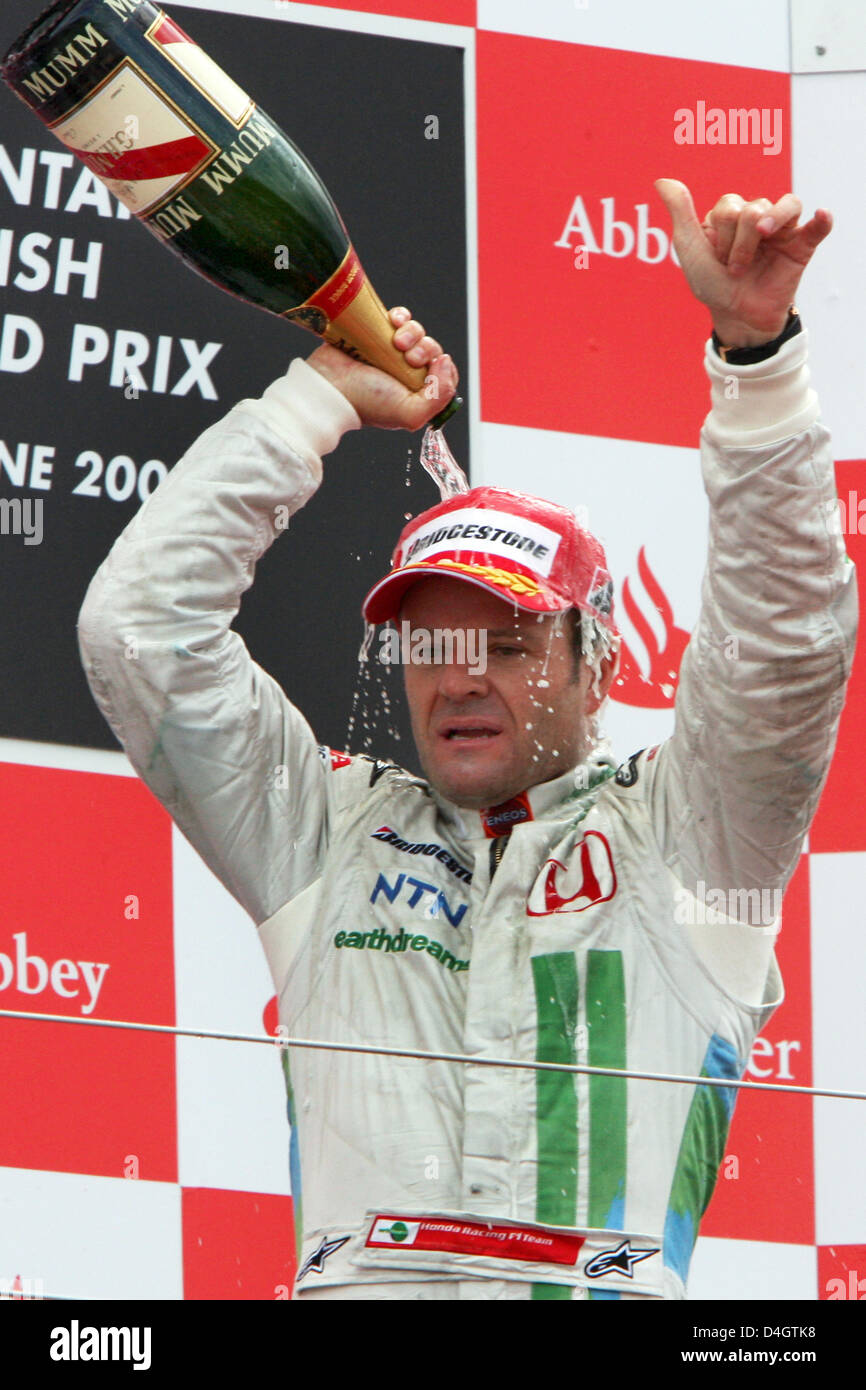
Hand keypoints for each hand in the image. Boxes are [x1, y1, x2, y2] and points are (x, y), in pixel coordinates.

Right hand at [307, 307, 457, 429]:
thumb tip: (445, 360)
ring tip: (396, 342)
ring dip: (413, 332)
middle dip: (425, 349)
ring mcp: (391, 351)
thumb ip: (440, 396)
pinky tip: (392, 323)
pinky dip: (401, 316)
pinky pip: (400, 317)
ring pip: (418, 331)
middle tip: (408, 358)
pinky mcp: (377, 332)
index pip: (445, 374)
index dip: (443, 367)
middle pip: (432, 349)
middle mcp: (406, 371)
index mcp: (417, 392)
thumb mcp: (410, 414)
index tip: (430, 367)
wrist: (330, 385)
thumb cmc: (366, 402)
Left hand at [654, 179, 832, 346]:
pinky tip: (821, 216)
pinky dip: (821, 220)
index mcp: (729, 215)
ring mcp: (780, 231)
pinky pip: (816, 227)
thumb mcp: (689, 248)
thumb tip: (662, 180)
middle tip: (735, 269)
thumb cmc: (711, 283)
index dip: (721, 236)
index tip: (717, 261)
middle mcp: (756, 218)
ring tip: (763, 239)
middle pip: (752, 208)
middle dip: (739, 243)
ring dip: (768, 226)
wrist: (737, 318)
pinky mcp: (801, 248)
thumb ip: (679, 212)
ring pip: (783, 206)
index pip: (728, 206)